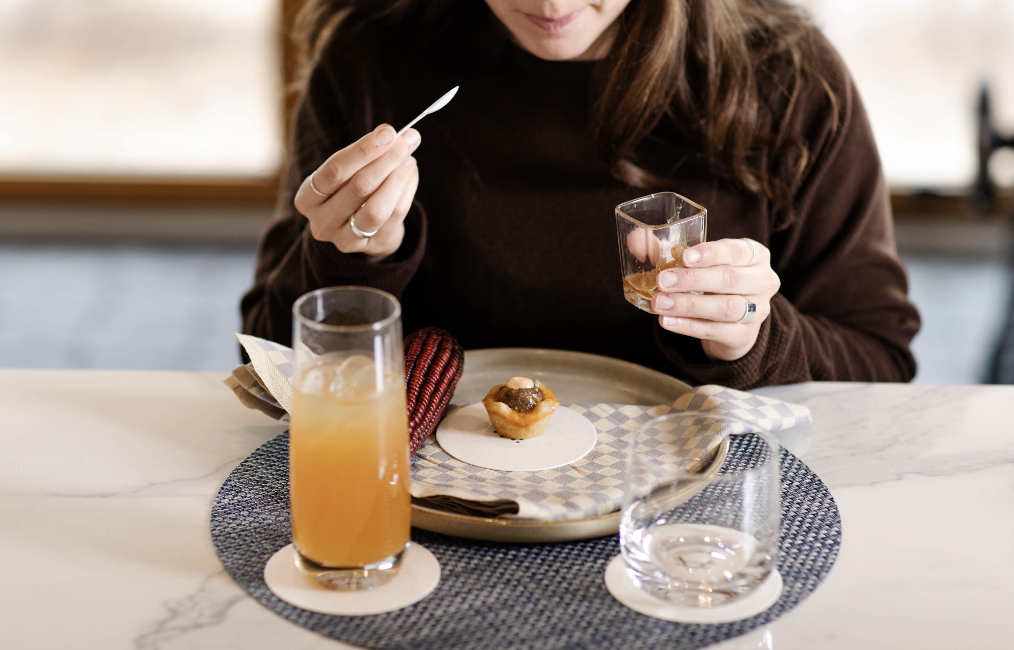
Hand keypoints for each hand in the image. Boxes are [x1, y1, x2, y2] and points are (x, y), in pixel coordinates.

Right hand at [293, 124, 420, 257]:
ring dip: (398, 178)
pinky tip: (410, 174)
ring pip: (377, 208)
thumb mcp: (347, 173)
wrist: (357, 231)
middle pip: (358, 187)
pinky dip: (406, 191)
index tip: (388, 132)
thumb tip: (394, 135)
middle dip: (387, 159)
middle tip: (408, 140)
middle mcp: (321, 221)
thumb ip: (365, 155)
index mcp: (307, 197)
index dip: (363, 150)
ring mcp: (344, 239)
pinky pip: (393, 217)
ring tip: (410, 159)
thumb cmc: (349, 191)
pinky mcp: (370, 247)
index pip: (334, 170)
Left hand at [651, 238, 780, 361]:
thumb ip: (667, 250)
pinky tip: (667, 322)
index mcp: (755, 255)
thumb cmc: (712, 282)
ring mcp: (757, 310)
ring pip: (725, 307)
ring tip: (660, 304)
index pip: (737, 250)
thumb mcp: (697, 264)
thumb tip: (635, 239)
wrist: (731, 323)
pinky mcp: (744, 335)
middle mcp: (763, 281)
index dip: (711, 253)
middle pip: (730, 279)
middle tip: (662, 281)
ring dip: (689, 305)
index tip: (684, 257)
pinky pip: (716, 330)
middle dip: (693, 280)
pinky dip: (689, 326)